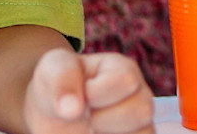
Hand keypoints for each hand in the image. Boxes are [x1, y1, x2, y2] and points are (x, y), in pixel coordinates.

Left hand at [24, 49, 152, 133]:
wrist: (53, 114)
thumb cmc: (56, 87)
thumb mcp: (52, 71)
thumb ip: (62, 79)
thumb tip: (72, 109)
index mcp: (122, 69)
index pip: (125, 80)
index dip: (95, 94)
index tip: (75, 99)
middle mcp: (139, 95)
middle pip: (142, 111)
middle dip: (102, 120)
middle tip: (83, 118)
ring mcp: (140, 122)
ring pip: (145, 132)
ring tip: (89, 130)